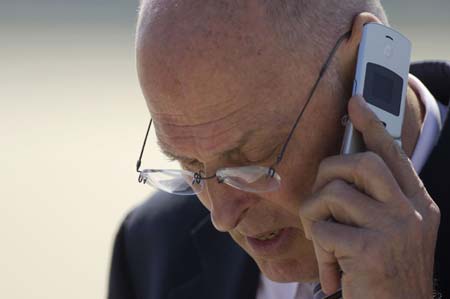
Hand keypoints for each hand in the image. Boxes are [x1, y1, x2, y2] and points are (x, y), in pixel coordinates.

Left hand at [299, 96, 440, 298]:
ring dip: (317, 219)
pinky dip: (319, 249)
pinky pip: (323, 229)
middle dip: (329, 173)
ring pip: (332, 194)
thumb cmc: (385, 274)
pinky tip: (333, 273)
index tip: (355, 101)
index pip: (392, 154)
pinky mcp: (372, 250)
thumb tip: (339, 172)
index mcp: (417, 204)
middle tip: (322, 199)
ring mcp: (394, 230)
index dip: (371, 125)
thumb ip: (373, 203)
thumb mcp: (389, 234)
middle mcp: (411, 212)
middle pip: (360, 162)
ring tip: (327, 245)